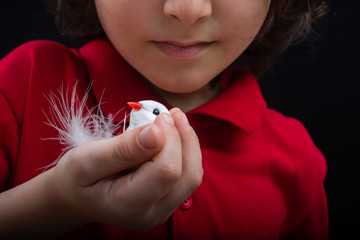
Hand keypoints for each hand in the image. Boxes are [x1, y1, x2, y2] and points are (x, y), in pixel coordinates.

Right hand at [47, 108, 202, 230]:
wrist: (75, 197)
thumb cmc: (76, 177)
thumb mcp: (88, 158)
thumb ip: (123, 148)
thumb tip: (157, 132)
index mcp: (129, 205)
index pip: (166, 171)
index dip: (170, 139)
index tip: (159, 116)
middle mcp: (151, 214)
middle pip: (187, 175)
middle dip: (184, 138)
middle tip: (170, 113)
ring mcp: (162, 211)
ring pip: (192, 175)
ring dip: (188, 143)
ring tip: (175, 119)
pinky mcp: (167, 202)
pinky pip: (186, 176)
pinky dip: (184, 151)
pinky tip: (172, 134)